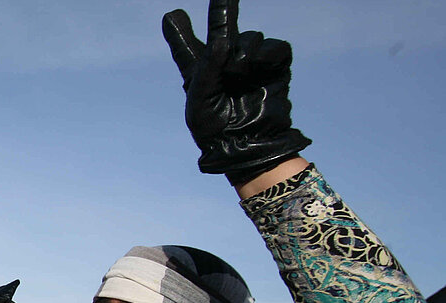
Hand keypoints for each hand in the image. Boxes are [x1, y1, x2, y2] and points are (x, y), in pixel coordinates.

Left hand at [162, 0, 310, 184]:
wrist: (246, 144)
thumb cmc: (215, 128)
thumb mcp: (200, 99)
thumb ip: (207, 67)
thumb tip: (222, 41)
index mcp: (198, 73)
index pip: (187, 49)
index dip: (179, 32)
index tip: (172, 16)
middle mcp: (222, 64)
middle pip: (222, 28)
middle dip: (223, 8)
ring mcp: (250, 64)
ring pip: (250, 37)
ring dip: (243, 51)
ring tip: (237, 73)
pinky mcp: (274, 67)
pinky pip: (275, 47)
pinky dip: (266, 53)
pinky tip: (257, 67)